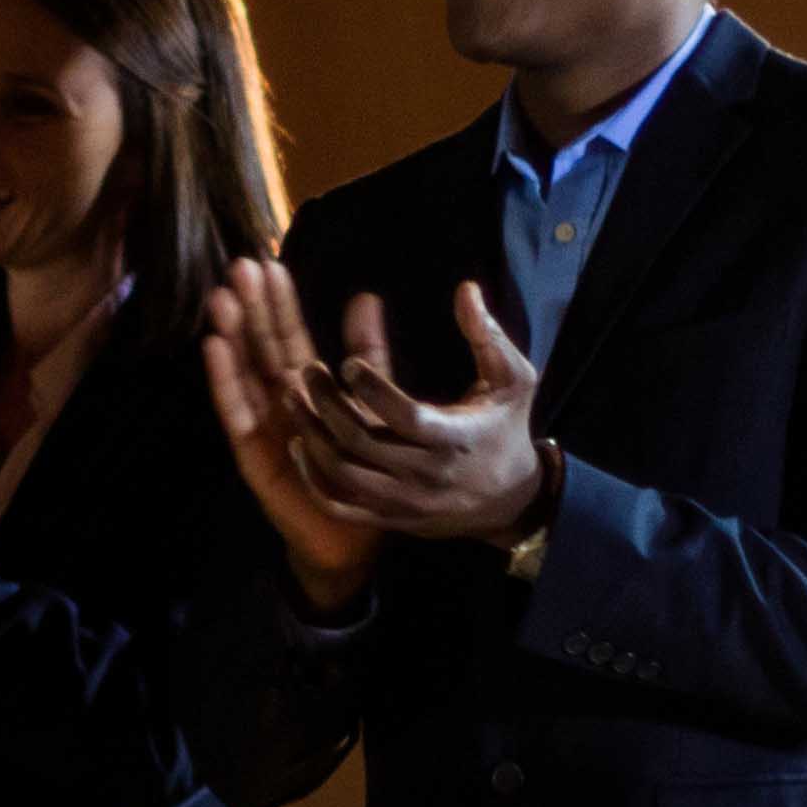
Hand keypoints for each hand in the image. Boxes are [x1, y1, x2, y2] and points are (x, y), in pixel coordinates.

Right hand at [198, 266, 378, 602]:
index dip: (279, 302)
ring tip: (223, 297)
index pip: (289, 335)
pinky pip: (235, 411)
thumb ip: (370, 356)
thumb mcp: (371, 404)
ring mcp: (261, 424)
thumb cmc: (362, 471)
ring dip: (231, 334)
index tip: (269, 263)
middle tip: (241, 266)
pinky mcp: (252, 452)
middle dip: (250, 307)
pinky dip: (224, 380)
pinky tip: (214, 347)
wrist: (351, 536)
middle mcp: (279, 400)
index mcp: (308, 388)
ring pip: (242, 372)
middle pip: (260, 346)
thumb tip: (366, 296)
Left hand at [287, 278, 558, 545]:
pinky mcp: (390, 518)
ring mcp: (405, 501)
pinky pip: (340, 505)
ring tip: (293, 400)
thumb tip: (465, 289)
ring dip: (312, 436)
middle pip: (362, 442)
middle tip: (308, 372)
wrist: (510, 501)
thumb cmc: (506, 427)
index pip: (405, 416)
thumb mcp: (512, 379)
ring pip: (343, 474)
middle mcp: (427, 474)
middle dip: (328, 404)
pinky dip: (313, 479)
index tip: (348, 363)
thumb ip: (487, 335)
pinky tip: (300, 446)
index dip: (373, 389)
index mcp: (455, 438)